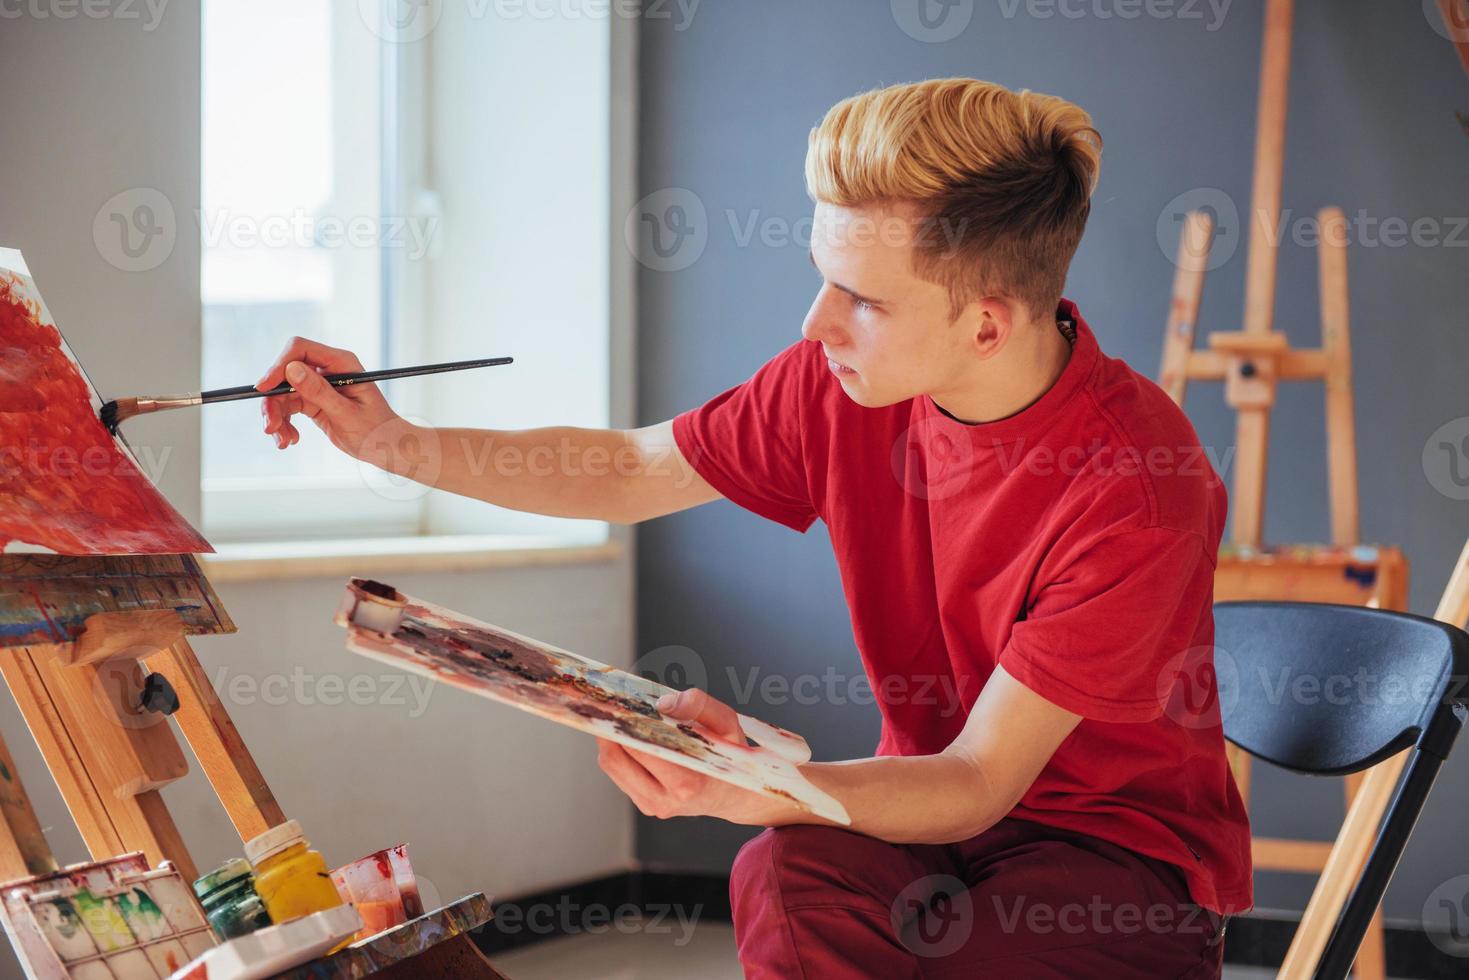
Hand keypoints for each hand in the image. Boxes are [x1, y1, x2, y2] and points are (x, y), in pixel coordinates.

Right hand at [255, 337, 405, 464]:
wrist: (385, 448)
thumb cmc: (376, 429)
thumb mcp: (346, 413)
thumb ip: (319, 391)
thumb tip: (292, 370)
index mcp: (341, 363)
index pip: (300, 350)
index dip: (279, 365)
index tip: (264, 388)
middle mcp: (328, 370)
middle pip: (285, 374)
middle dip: (274, 400)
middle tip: (270, 427)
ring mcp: (319, 385)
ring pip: (283, 393)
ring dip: (277, 417)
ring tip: (283, 441)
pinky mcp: (313, 402)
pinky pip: (288, 407)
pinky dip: (284, 424)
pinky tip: (290, 440)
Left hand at [595, 688, 792, 824]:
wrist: (734, 795)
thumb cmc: (732, 757)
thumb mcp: (728, 725)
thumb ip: (701, 706)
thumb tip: (663, 703)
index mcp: (688, 783)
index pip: (642, 749)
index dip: (625, 724)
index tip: (616, 702)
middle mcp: (665, 800)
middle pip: (617, 759)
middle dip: (609, 728)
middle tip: (606, 702)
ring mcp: (652, 806)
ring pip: (612, 766)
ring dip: (610, 737)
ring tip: (613, 713)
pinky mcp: (645, 805)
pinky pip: (619, 772)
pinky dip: (618, 749)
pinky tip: (625, 732)